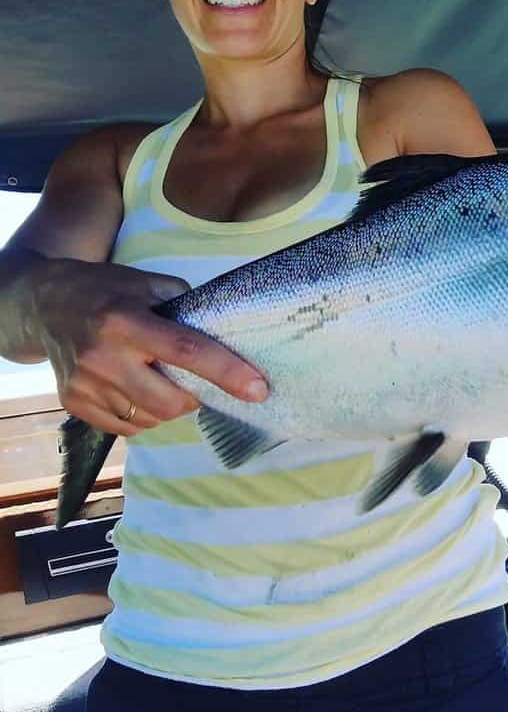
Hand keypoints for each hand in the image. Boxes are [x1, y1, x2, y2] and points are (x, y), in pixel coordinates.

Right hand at [32, 258, 267, 436]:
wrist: (45, 304)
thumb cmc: (108, 290)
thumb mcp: (148, 283)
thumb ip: (187, 306)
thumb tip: (226, 334)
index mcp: (125, 320)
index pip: (186, 351)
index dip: (226, 372)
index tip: (258, 389)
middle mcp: (103, 356)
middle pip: (169, 400)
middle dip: (195, 397)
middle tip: (197, 382)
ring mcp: (84, 384)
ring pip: (149, 418)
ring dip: (169, 407)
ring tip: (162, 381)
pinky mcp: (73, 403)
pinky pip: (126, 427)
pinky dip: (144, 416)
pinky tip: (139, 390)